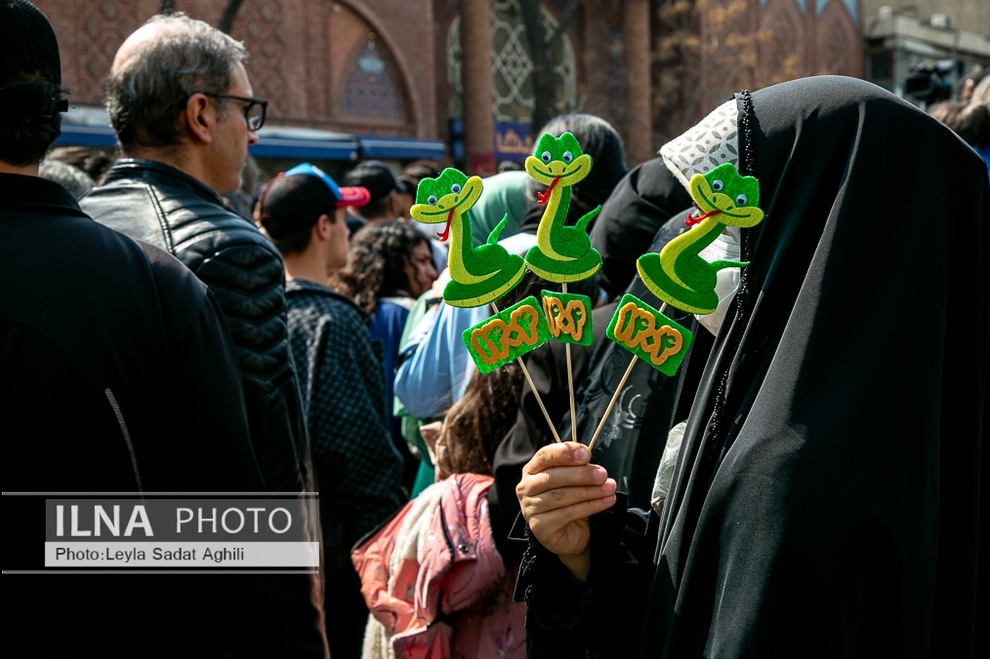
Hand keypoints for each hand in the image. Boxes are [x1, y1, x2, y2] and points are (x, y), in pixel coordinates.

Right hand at [516, 442, 616, 580]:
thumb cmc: (571, 501)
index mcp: (533, 469)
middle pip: (552, 476)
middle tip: (602, 474)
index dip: (565, 452)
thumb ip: (578, 467)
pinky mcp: (539, 526)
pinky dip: (590, 506)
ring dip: (589, 491)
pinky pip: (567, 513)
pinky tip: (605, 502)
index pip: (545, 455)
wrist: (570, 534)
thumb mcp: (574, 480)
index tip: (585, 453)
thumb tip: (587, 455)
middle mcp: (526, 487)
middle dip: (581, 474)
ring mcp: (530, 508)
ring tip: (609, 488)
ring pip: (561, 496)